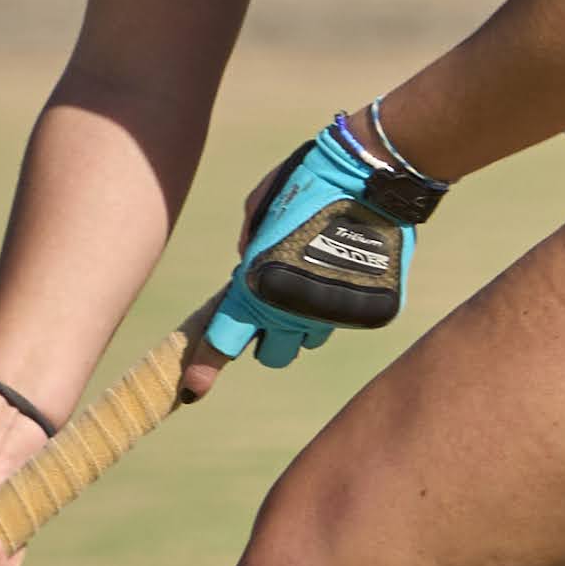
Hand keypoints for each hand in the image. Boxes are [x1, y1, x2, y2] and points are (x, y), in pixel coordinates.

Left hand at [199, 114, 447, 373]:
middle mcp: (291, 310)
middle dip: (269, 336)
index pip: (224, 337)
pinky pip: (343, 319)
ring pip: (309, 340)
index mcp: (256, 286)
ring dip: (305, 320)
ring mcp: (331, 315)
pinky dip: (340, 301)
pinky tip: (348, 266)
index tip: (193, 388)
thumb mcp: (260, 206)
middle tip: (278, 303)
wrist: (370, 177)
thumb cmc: (307, 180)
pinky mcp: (366, 312)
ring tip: (318, 274)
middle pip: (272, 355)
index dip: (206, 366)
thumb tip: (249, 263)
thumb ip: (249, 243)